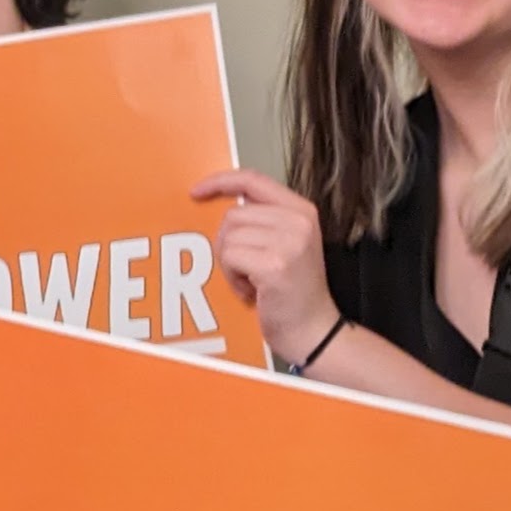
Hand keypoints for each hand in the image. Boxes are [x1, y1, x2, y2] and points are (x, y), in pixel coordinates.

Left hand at [191, 170, 341, 366]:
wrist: (313, 330)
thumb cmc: (295, 292)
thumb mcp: (288, 244)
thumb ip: (262, 221)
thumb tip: (220, 207)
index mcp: (302, 210)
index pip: (253, 180)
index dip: (220, 181)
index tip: (197, 191)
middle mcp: (298, 221)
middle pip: (233, 214)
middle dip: (228, 244)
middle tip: (246, 269)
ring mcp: (289, 242)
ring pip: (228, 237)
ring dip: (230, 264)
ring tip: (251, 281)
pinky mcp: (275, 264)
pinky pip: (229, 256)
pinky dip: (232, 277)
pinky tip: (250, 291)